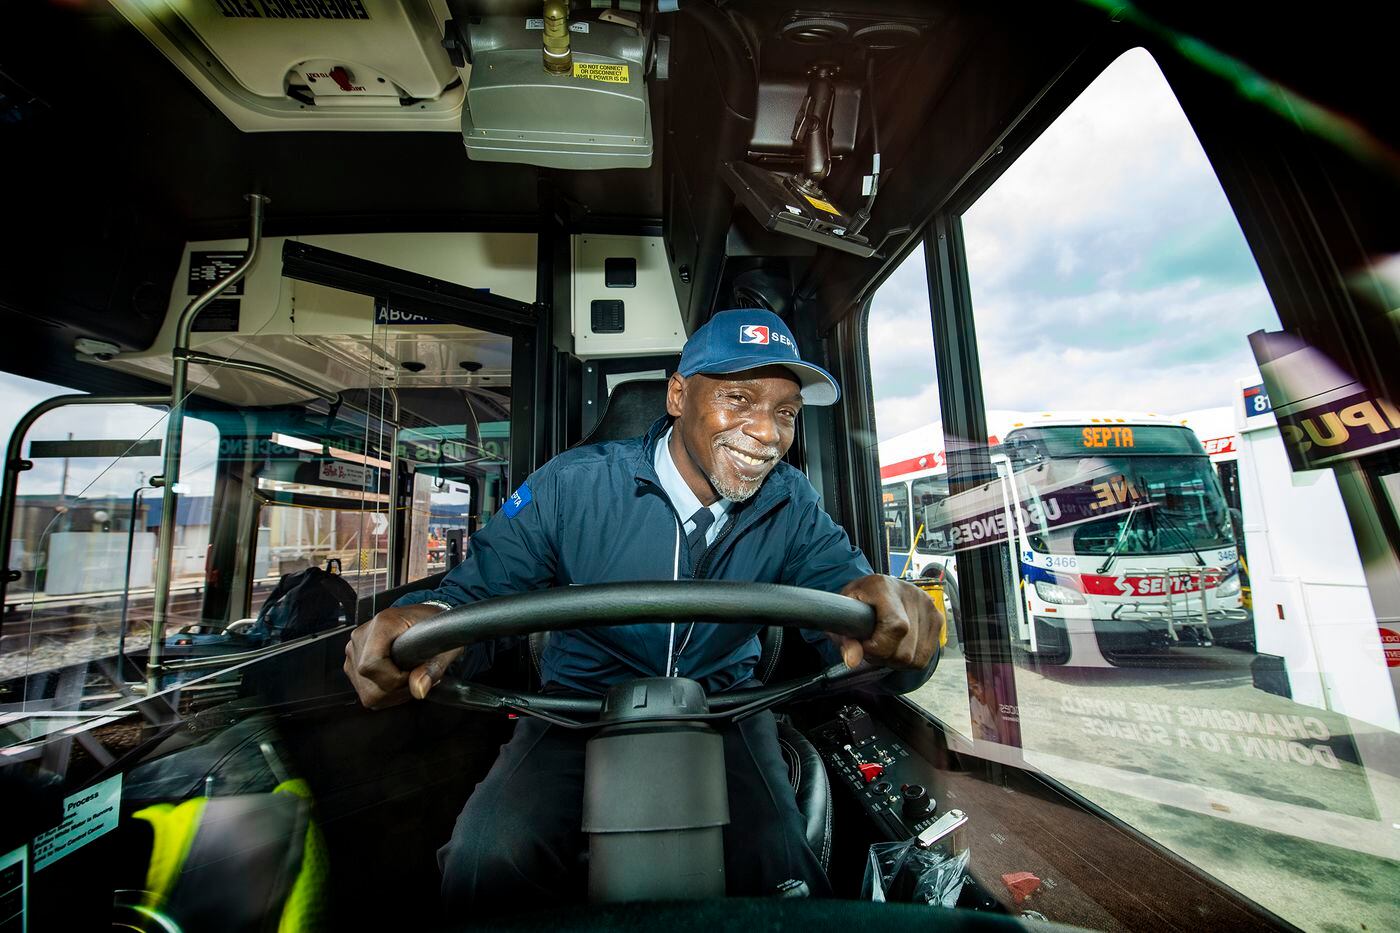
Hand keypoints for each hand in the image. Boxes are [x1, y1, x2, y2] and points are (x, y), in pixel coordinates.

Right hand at [343, 604, 463, 708]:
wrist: (424, 620)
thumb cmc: (432, 627)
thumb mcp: (442, 644)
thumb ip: (433, 668)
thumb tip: (419, 689)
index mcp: (384, 623)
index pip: (372, 664)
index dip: (396, 678)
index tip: (414, 672)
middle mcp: (363, 635)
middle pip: (368, 681)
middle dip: (397, 689)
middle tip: (416, 676)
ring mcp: (354, 649)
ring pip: (367, 692)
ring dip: (392, 693)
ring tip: (409, 677)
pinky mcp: (352, 662)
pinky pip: (365, 692)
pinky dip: (385, 692)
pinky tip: (398, 679)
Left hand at [834, 574, 943, 670]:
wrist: (876, 589)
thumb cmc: (858, 603)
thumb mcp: (843, 617)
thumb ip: (845, 639)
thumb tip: (852, 660)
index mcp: (883, 587)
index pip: (896, 626)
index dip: (879, 646)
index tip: (865, 645)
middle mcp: (911, 593)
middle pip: (905, 650)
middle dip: (884, 657)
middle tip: (871, 646)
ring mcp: (928, 606)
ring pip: (915, 658)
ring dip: (896, 660)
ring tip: (884, 644)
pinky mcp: (937, 618)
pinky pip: (924, 657)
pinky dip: (909, 660)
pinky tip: (897, 646)